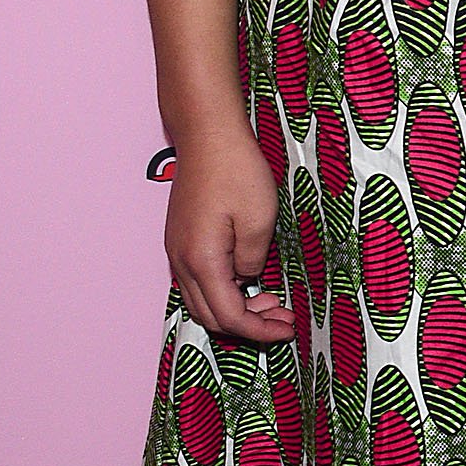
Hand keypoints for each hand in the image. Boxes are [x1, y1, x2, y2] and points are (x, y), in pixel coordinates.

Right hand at [164, 126, 293, 345]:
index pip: (229, 317)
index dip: (260, 331)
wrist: (207, 133)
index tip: (288, 329)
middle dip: (248, 325)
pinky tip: (249, 279)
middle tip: (282, 317)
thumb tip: (248, 279)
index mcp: (201, 261)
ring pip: (201, 301)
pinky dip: (223, 291)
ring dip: (234, 309)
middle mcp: (181, 262)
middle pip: (210, 317)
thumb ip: (254, 261)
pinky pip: (198, 281)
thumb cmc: (235, 170)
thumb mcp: (260, 220)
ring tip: (270, 299)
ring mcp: (177, 250)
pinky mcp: (181, 239)